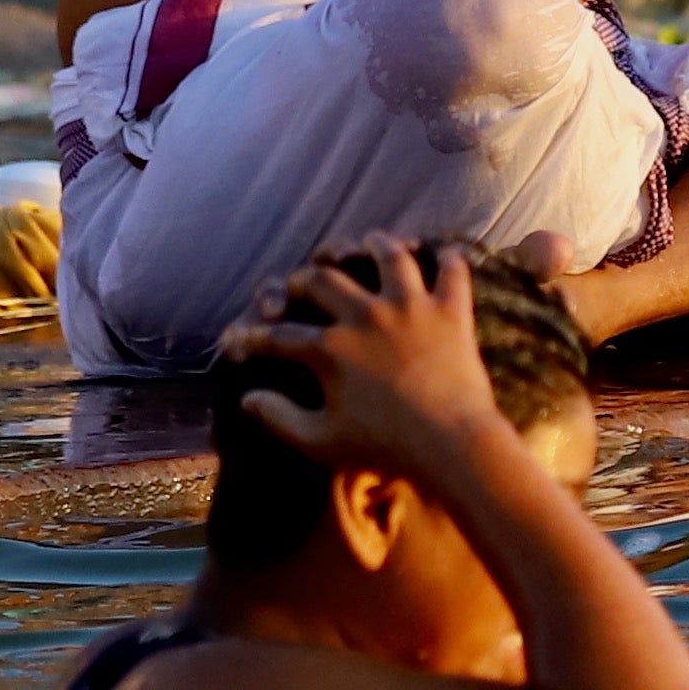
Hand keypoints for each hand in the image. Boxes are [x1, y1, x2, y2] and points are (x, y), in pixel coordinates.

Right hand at [219, 239, 523, 482]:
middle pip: (324, 280)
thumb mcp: (322, 442)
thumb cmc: (385, 449)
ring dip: (377, 245)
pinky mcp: (451, 313)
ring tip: (372, 240)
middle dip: (304, 278)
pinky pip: (452, 273)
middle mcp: (366, 316)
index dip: (252, 337)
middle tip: (300, 282)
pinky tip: (445, 253)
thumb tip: (247, 398)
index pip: (280, 336)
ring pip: (389, 258)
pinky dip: (449, 260)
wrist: (451, 446)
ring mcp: (410, 308)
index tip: (236, 339)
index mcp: (331, 349)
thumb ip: (280, 418)